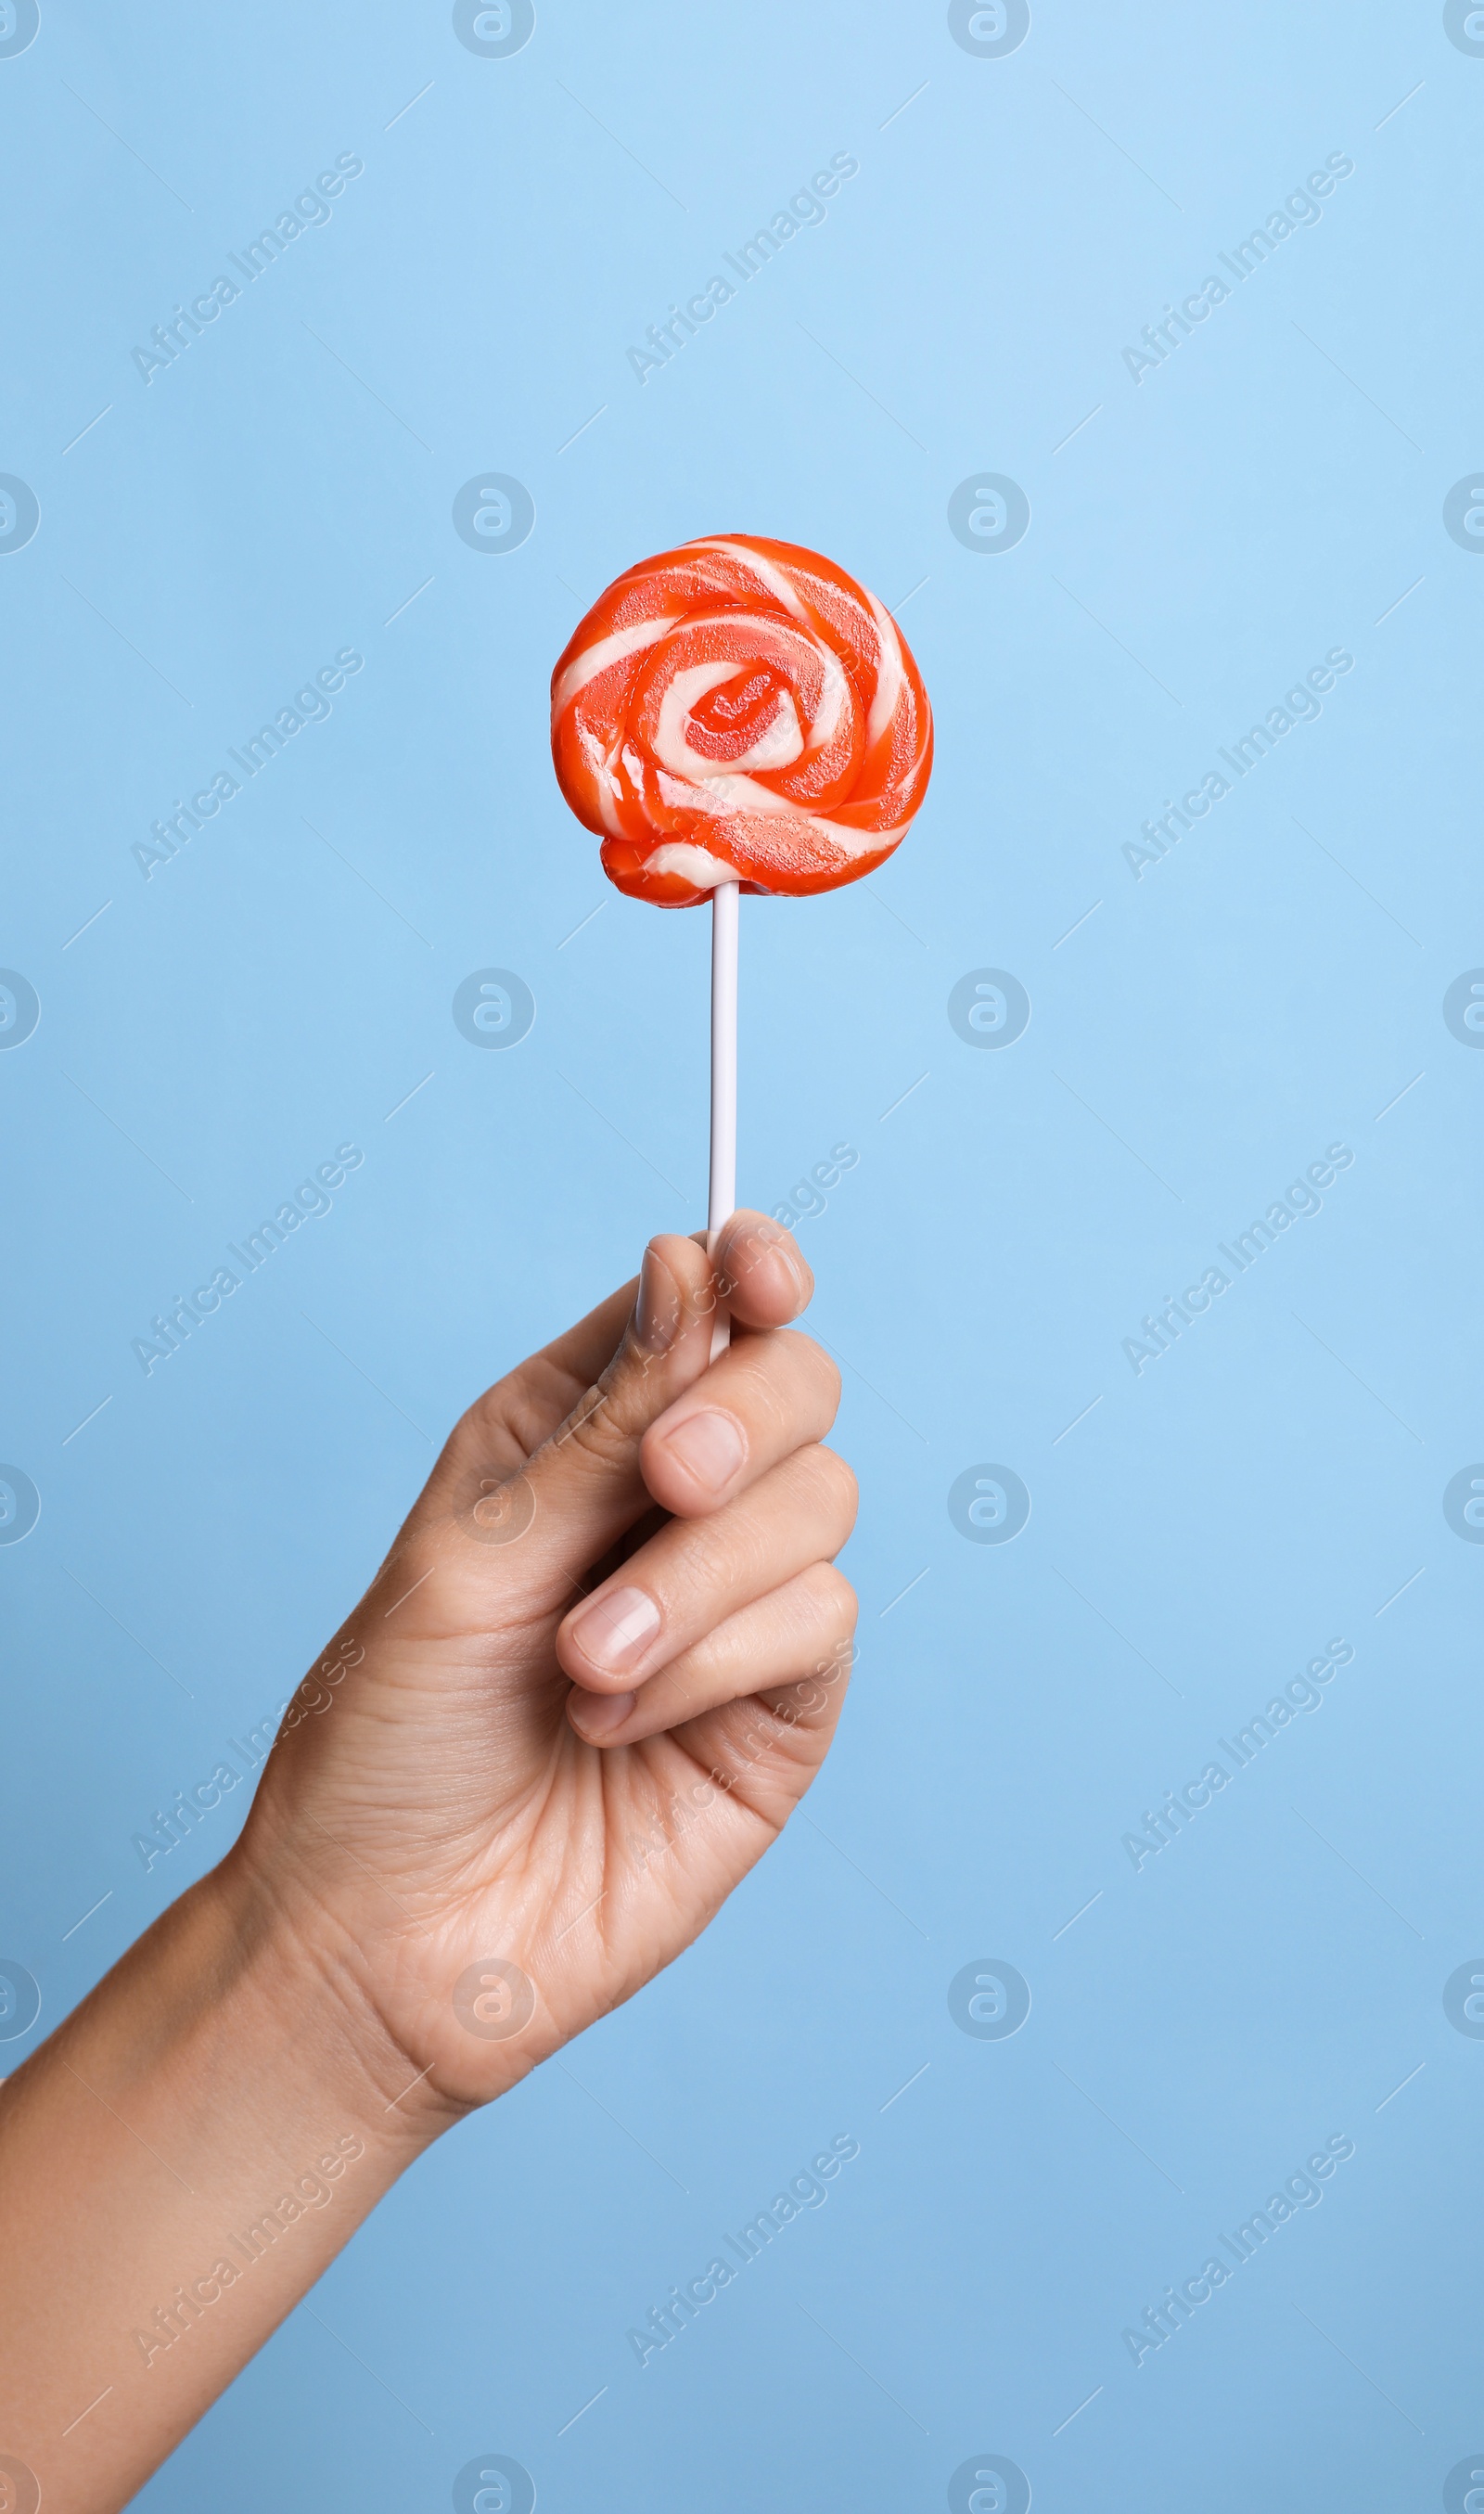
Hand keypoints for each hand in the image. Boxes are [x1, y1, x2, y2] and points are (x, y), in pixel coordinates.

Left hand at [232, 1211, 857, 2112]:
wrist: (381, 1940)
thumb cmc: (387, 1740)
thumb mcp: (475, 1550)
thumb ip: (604, 1420)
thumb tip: (693, 1262)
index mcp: (575, 1431)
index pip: (704, 1305)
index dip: (750, 1268)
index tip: (756, 1271)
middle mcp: (667, 1504)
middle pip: (794, 1384)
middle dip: (742, 1418)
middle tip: (663, 1482)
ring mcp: (733, 1607)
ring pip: (821, 1500)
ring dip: (696, 1578)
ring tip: (581, 1665)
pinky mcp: (777, 1710)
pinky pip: (817, 1622)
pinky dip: (715, 1659)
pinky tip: (615, 1719)